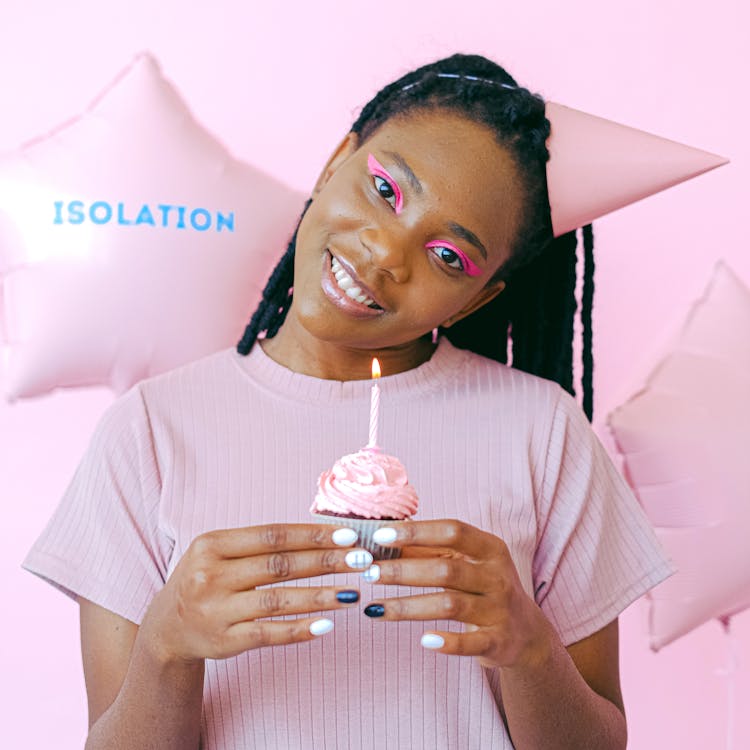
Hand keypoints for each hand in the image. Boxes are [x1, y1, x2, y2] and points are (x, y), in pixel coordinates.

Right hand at [140, 524, 371, 663]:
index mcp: (211, 545)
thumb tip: (322, 535)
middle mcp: (210, 576)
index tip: (347, 535)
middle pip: (279, 566)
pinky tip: (326, 625)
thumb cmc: (206, 579)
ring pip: (278, 601)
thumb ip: (260, 544)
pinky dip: (299, 629)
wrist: (166, 627)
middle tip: (360, 560)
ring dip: (320, 596)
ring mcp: (216, 611)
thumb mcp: (219, 552)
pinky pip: (268, 634)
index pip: (271, 536)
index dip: (311, 535)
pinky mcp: (223, 642)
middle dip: (325, 561)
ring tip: (353, 592)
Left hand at [361, 519, 554, 669]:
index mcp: (490, 548)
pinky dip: (447, 642)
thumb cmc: (483, 587)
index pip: (452, 531)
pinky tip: (423, 640)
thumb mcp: (466, 563)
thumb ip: (430, 550)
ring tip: (375, 608)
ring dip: (409, 606)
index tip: (380, 536)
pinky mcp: (499, 642)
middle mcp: (498, 576)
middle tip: (369, 573)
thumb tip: (382, 535)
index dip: (416, 532)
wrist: (526, 633)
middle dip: (404, 570)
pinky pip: (470, 643)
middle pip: (446, 569)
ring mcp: (500, 610)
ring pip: (450, 605)